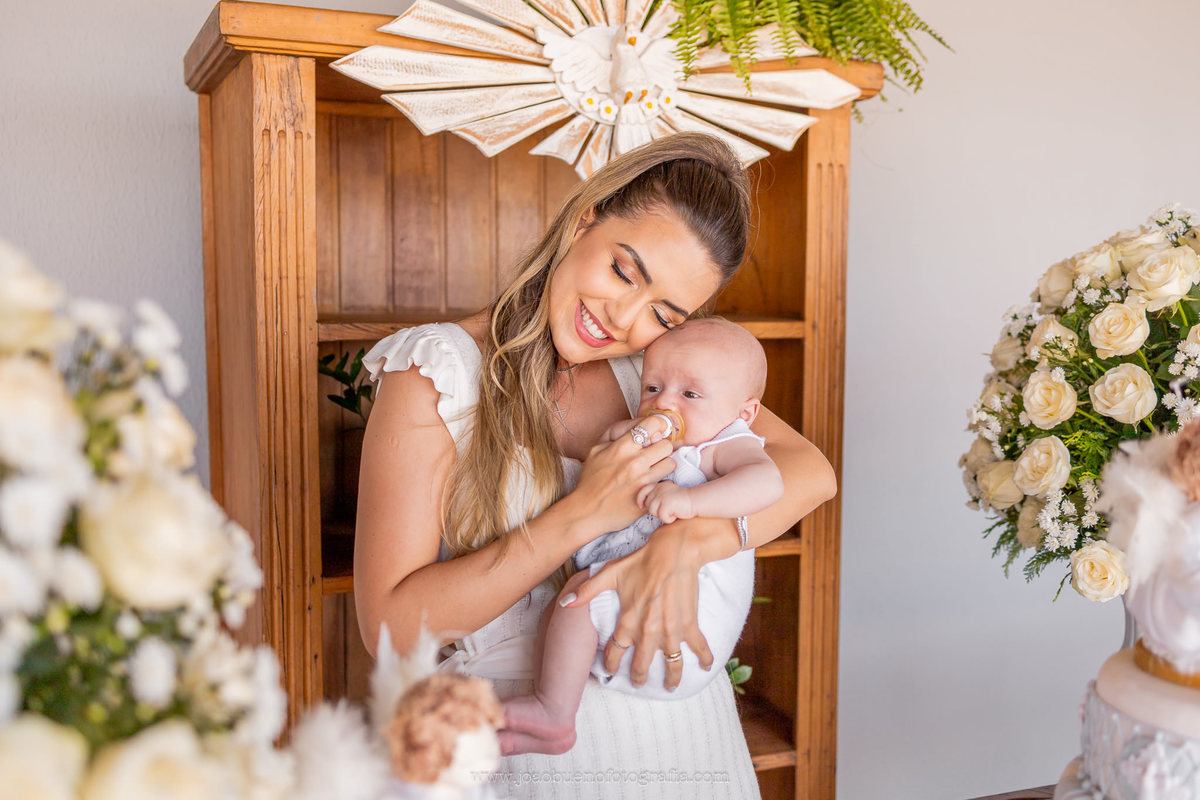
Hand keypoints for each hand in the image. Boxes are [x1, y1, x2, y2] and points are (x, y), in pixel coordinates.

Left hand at [566, 521, 713, 691]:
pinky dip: (704, 658)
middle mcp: (648, 632)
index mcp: (627, 622)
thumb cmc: (640, 561)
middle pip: (642, 665)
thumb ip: (587, 591)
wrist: (673, 552)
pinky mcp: (689, 624)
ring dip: (671, 678)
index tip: (610, 672)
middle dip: (639, 678)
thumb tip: (565, 603)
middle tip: (639, 684)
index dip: (611, 664)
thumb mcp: (610, 574)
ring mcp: (671, 631)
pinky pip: (699, 647)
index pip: (615, 652)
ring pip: (672, 664)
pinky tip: (706, 665)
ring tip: (670, 685)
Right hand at [571, 432, 673, 538]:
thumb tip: (639, 426)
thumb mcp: (596, 450)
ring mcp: (644, 481)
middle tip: (653, 454)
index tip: (655, 432)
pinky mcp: (649, 496)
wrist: (586, 512)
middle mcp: (635, 462)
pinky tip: (650, 485)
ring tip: (652, 470)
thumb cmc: (590, 481)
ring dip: (663, 466)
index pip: (654, 424)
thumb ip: (617, 435)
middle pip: (667, 444)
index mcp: (622, 447)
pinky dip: (661, 483)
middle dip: (661, 448)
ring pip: (670, 463)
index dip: (658, 426)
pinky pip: (667, 483)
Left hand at [637, 482, 693, 523]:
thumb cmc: (683, 500)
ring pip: (653, 512)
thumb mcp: (668, 494)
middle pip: (649, 505)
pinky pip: (662, 517)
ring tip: (673, 511)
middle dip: (657, 511)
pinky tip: (676, 514)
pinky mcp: (666, 503)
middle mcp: (659, 489)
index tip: (640, 506)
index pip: (643, 490)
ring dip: (663, 515)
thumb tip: (645, 504)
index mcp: (659, 485)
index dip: (640, 499)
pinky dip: (669, 519)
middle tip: (669, 510)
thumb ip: (658, 495)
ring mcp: (662, 496)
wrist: (697, 500)